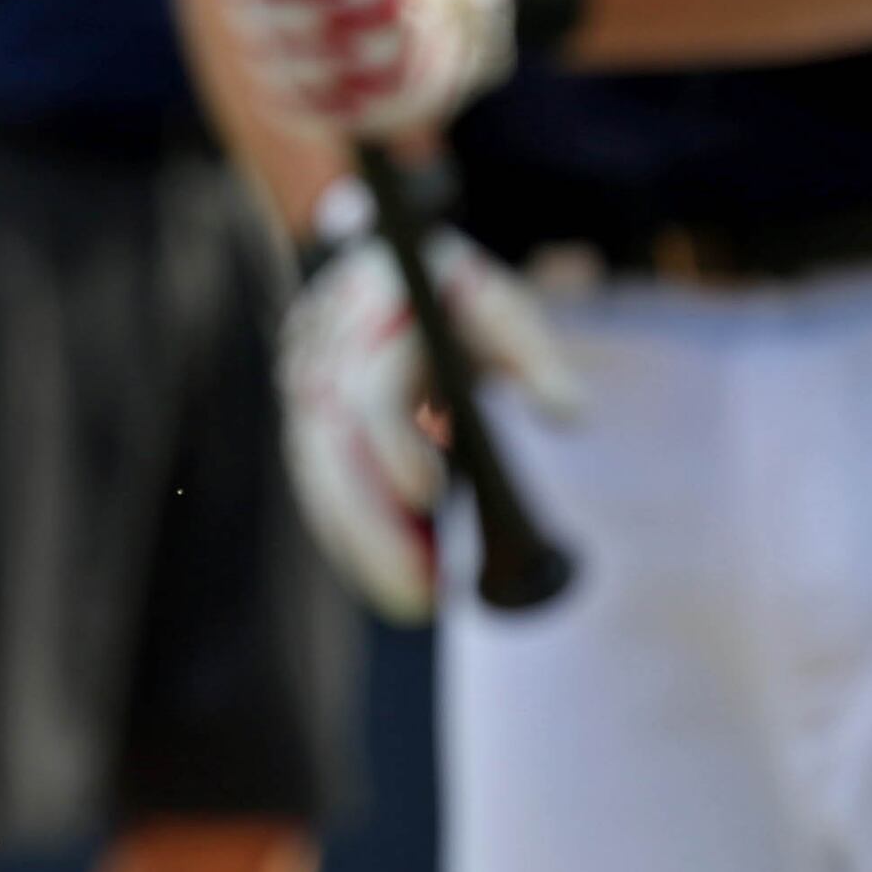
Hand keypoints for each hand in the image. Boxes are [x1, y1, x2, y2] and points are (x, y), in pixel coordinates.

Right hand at [282, 227, 580, 621]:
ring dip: (360, 546)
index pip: (374, 388)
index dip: (398, 445)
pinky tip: (388, 581)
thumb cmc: (462, 300)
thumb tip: (568, 416)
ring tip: (415, 603)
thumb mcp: (505, 312)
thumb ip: (537, 360)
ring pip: (318, 475)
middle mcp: (325, 350)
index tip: (431, 499)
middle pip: (335, 450)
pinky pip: (317, 486)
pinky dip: (349, 536)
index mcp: (375, 312)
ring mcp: (304, 385)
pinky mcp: (303, 421)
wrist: (388, 269)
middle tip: (425, 600)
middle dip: (374, 531)